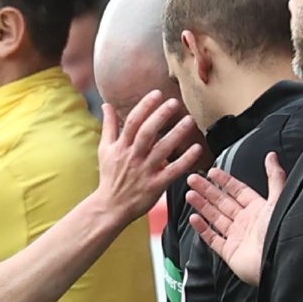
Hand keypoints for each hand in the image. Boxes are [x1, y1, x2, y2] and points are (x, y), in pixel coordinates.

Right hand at [95, 92, 204, 222]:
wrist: (110, 207)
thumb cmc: (110, 176)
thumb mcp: (105, 149)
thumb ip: (109, 126)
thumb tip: (106, 105)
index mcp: (121, 146)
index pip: (133, 122)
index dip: (145, 106)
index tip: (157, 94)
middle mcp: (133, 157)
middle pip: (147, 133)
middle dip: (160, 116)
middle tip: (175, 102)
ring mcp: (145, 171)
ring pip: (162, 149)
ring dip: (176, 134)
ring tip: (189, 120)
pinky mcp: (156, 185)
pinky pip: (173, 171)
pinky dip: (186, 159)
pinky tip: (197, 148)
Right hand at [186, 155, 285, 285]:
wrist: (278, 262)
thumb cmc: (281, 233)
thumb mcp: (279, 199)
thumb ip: (275, 177)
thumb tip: (272, 156)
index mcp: (258, 209)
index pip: (238, 190)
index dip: (225, 180)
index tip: (212, 171)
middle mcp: (246, 222)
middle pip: (222, 202)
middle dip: (207, 189)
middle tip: (193, 179)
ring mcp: (236, 237)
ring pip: (215, 218)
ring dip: (202, 205)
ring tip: (189, 194)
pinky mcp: (229, 252)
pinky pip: (212, 238)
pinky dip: (202, 229)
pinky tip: (194, 218)